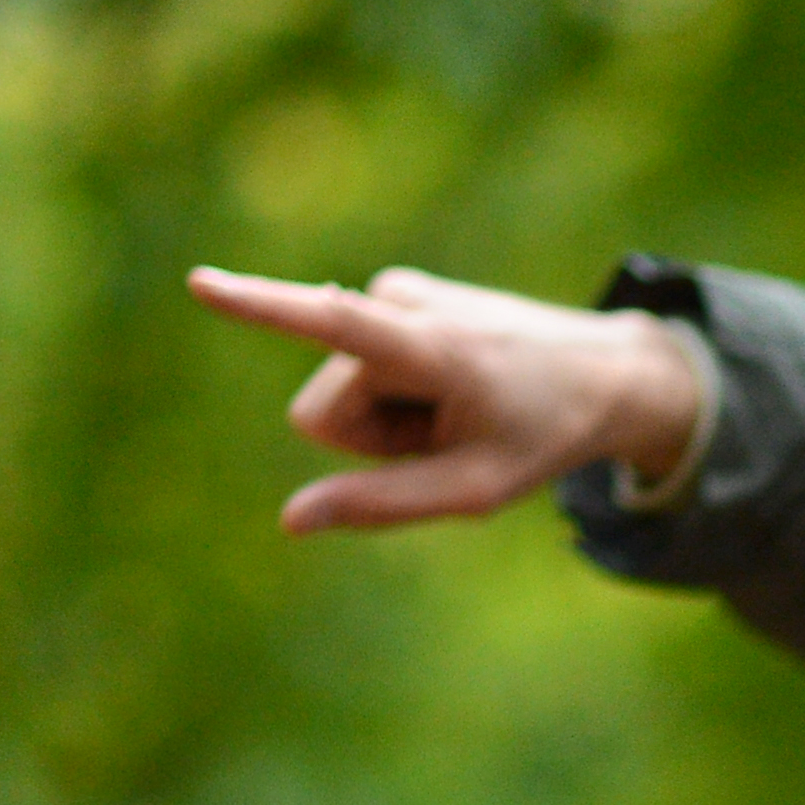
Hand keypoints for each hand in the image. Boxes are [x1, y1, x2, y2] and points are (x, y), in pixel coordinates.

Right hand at [185, 264, 703, 531]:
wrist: (604, 372)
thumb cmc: (544, 434)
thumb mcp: (475, 490)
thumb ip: (382, 505)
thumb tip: (292, 520)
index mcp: (431, 346)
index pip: (331, 322)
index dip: (261, 307)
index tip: (200, 284)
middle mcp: (404, 300)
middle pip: (327, 412)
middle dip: (375, 439)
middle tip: (451, 432)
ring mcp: (398, 290)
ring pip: (342, 392)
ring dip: (393, 419)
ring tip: (460, 407)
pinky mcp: (396, 291)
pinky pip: (360, 367)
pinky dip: (402, 393)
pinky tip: (455, 386)